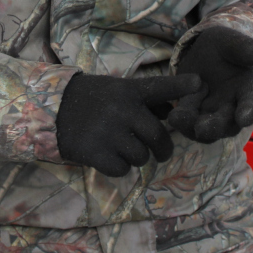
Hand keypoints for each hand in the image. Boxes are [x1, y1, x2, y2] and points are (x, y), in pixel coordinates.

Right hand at [56, 73, 200, 176]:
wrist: (53, 109)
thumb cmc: (93, 99)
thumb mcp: (118, 91)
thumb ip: (147, 100)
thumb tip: (172, 110)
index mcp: (129, 91)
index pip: (159, 87)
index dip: (180, 86)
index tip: (198, 83)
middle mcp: (121, 109)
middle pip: (157, 136)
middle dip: (163, 149)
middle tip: (162, 153)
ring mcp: (107, 131)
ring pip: (141, 156)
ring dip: (139, 158)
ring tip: (127, 150)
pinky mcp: (95, 152)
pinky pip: (122, 169)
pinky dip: (120, 168)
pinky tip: (110, 157)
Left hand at [168, 27, 252, 143]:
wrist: (206, 52)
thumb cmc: (226, 47)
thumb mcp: (232, 42)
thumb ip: (244, 48)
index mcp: (250, 91)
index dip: (250, 111)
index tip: (244, 117)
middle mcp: (234, 108)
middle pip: (228, 124)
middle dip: (215, 126)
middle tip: (203, 127)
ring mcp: (212, 114)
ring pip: (206, 130)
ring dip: (192, 128)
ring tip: (177, 118)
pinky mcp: (192, 113)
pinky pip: (187, 122)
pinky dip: (180, 120)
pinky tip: (172, 114)